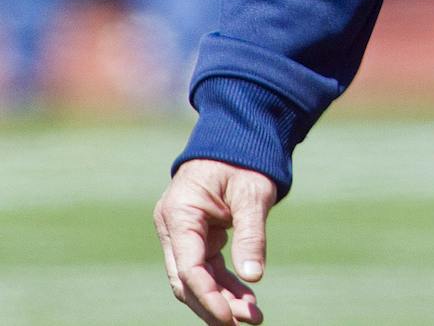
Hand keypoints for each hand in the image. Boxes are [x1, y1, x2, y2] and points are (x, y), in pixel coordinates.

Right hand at [154, 160, 276, 322]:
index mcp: (179, 213)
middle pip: (187, 280)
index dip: (208, 297)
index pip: (188, 268)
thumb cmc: (245, 157)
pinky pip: (207, 266)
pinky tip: (246, 300)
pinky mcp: (197, 234)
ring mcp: (182, 231)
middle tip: (245, 323)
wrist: (240, 133)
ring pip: (197, 278)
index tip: (229, 318)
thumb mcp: (252, 192)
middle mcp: (173, 226)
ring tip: (253, 317)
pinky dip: (224, 283)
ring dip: (222, 298)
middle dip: (215, 304)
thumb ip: (252, 233)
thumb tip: (254, 277)